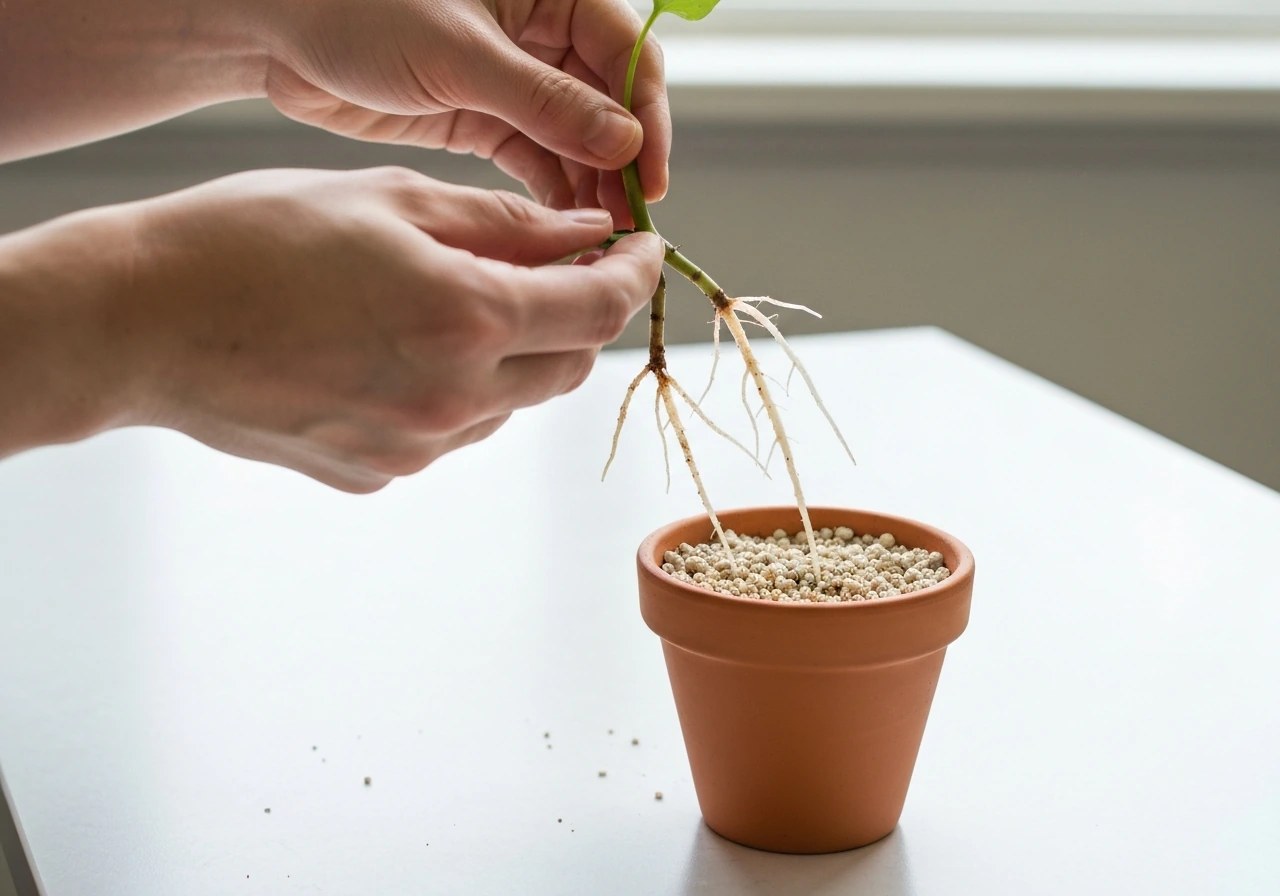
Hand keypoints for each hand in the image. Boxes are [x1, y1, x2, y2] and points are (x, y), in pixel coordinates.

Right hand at [0, 168, 661, 491]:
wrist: (141, 325)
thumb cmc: (250, 242)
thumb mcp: (388, 200)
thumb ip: (505, 225)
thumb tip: (586, 237)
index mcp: (465, 318)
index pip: (599, 309)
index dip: (634, 276)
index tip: (639, 251)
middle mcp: (454, 399)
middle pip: (568, 367)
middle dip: (578, 316)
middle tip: (553, 269)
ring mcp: (415, 449)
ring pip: (511, 402)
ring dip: (511, 353)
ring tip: (448, 301)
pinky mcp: (377, 475)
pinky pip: (451, 431)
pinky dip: (456, 389)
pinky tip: (396, 349)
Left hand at [262, 0, 668, 222]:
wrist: (276, 30)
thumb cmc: (358, 8)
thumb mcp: (459, 53)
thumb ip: (544, 101)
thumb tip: (622, 142)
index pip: (626, 52)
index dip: (645, 116)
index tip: (647, 175)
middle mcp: (537, 32)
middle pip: (607, 102)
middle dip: (619, 161)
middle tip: (626, 221)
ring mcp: (511, 78)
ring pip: (573, 137)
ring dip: (588, 184)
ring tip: (597, 235)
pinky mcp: (480, 117)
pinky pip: (533, 157)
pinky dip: (549, 191)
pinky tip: (560, 226)